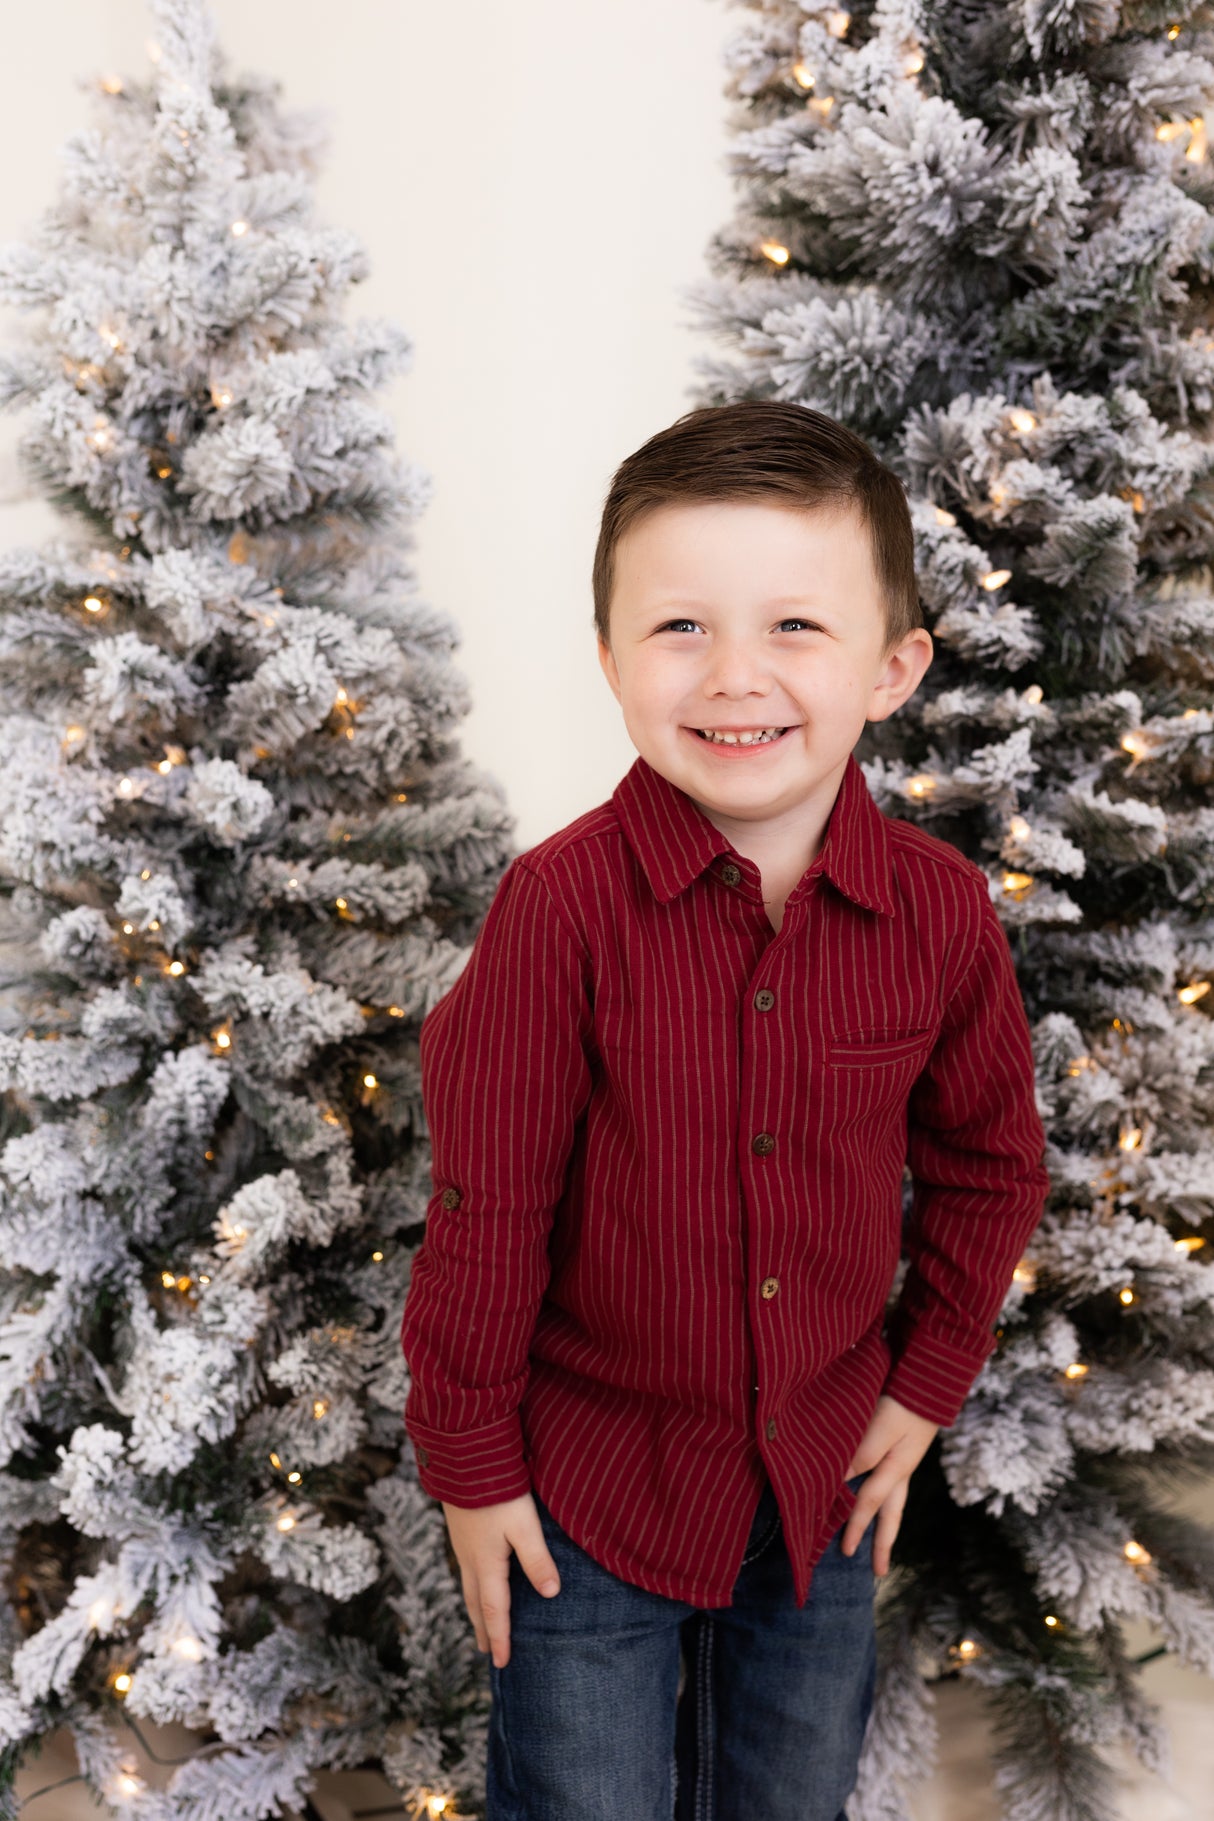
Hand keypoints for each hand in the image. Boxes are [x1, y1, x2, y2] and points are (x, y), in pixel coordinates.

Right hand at [442, 1491, 560, 1668]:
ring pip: (469, 1586)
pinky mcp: (460, 1529)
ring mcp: (462, 1544)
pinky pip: (466, 1569)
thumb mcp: (524, 1526)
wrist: (464, 1458)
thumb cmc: (498, 1492)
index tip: (502, 1663)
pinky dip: (472, 1587)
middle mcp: (470, 1559)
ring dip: (475, 1609)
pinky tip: (477, 1578)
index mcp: (487, 1564)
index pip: (495, 1610)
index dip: (500, 1637)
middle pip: (476, 1603)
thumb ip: (537, 1559)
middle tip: (485, 1652)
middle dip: (483, 1628)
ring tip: (478, 1623)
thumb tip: (551, 1595)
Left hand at [840, 1393, 937, 1575]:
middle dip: (882, 1542)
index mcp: (896, 1469)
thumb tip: (841, 1481)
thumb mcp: (881, 1427)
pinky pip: (891, 1484)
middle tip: (879, 1572)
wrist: (931, 1381)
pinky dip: (883, 1499)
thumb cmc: (905, 1401)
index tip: (844, 1551)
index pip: (868, 1503)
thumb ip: (862, 1453)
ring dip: (885, 1525)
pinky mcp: (903, 1449)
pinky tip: (876, 1499)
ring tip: (879, 1546)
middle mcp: (902, 1471)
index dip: (855, 1526)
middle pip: (891, 1514)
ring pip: (894, 1502)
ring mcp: (905, 1461)